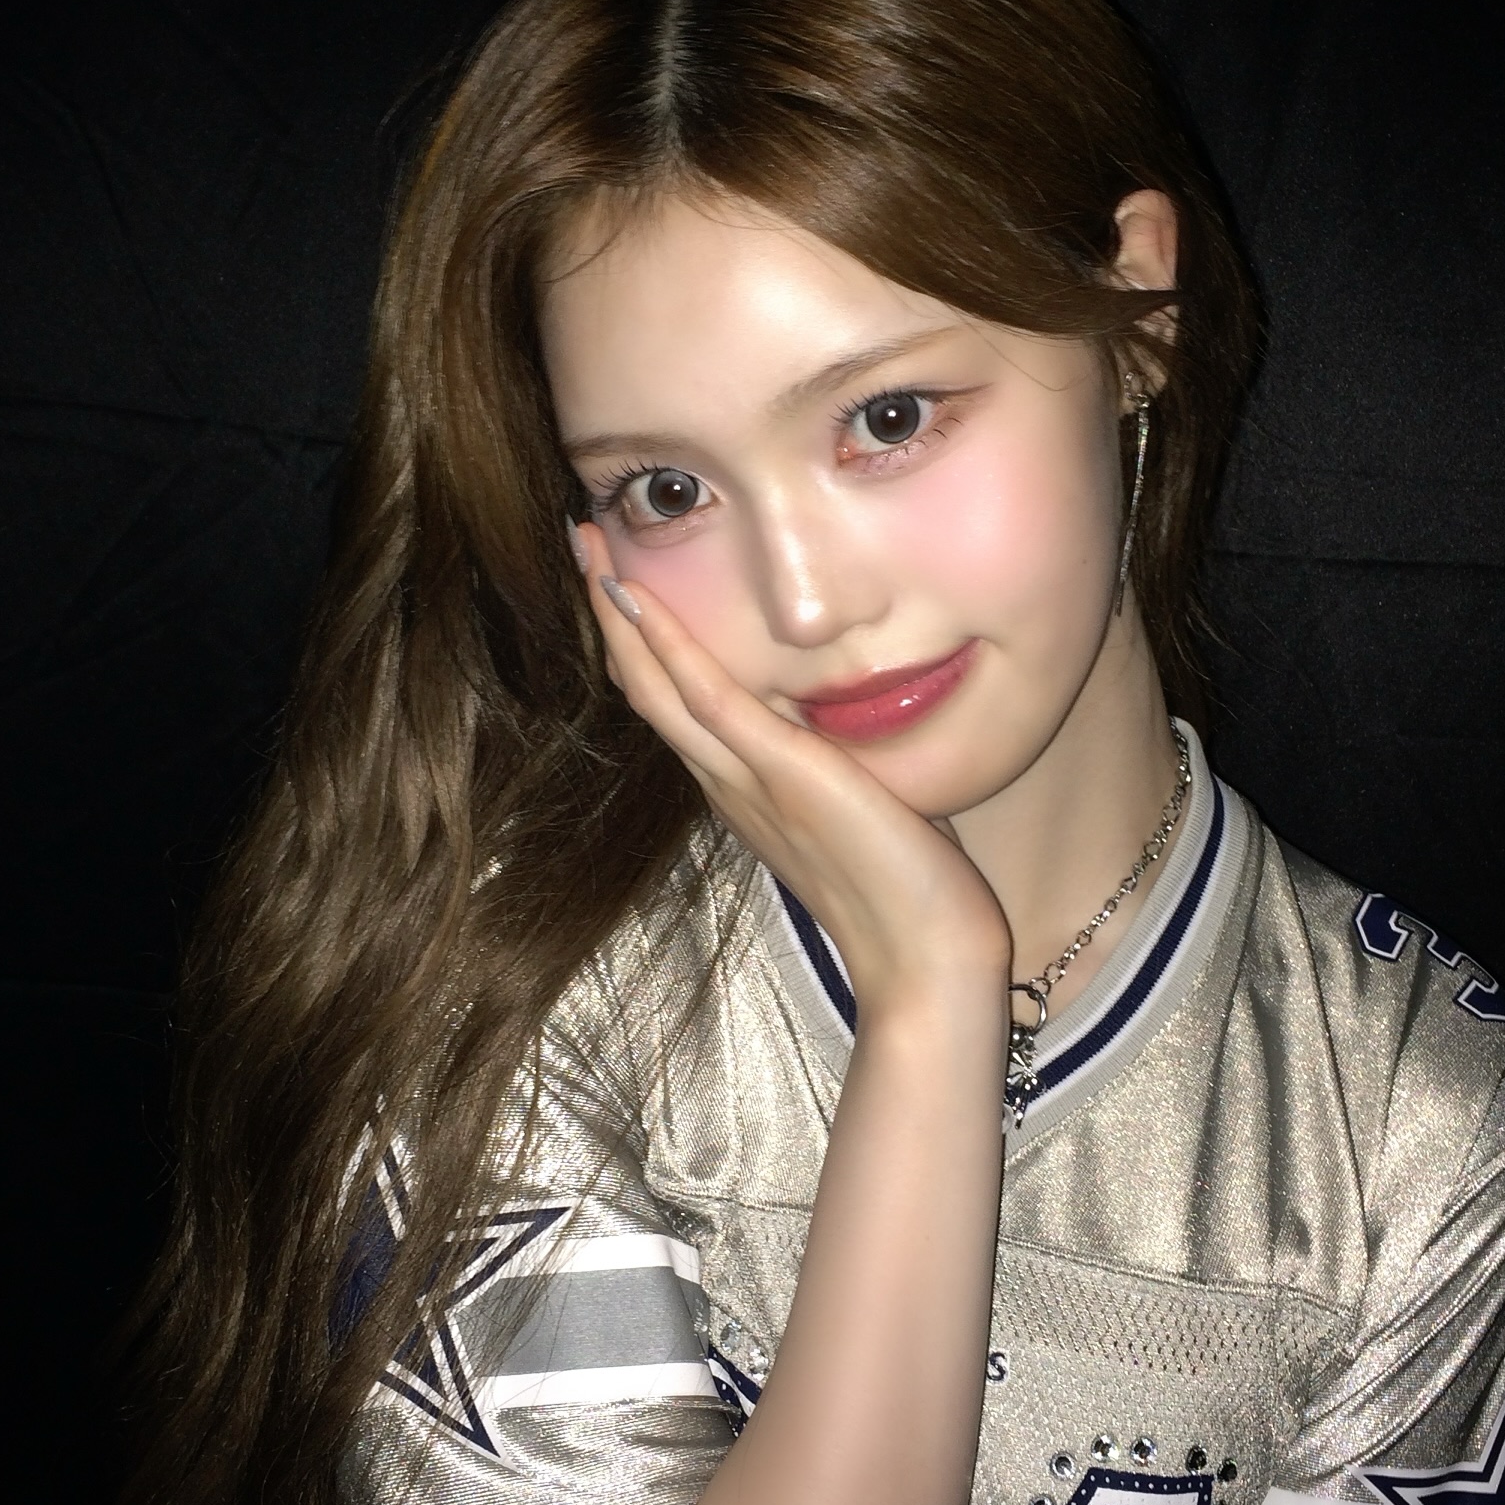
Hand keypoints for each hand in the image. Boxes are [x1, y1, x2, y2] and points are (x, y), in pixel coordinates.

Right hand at [575, 523, 1009, 1018]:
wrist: (924, 962)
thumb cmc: (910, 896)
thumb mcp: (866, 811)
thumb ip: (843, 770)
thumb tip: (853, 732)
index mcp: (745, 792)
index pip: (677, 705)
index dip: (643, 643)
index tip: (621, 580)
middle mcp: (729, 786)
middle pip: (647, 688)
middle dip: (612, 612)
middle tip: (580, 542)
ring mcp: (747, 781)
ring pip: (657, 686)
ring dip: (620, 612)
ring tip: (588, 545)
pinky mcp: (779, 773)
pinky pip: (706, 698)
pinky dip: (666, 643)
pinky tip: (633, 593)